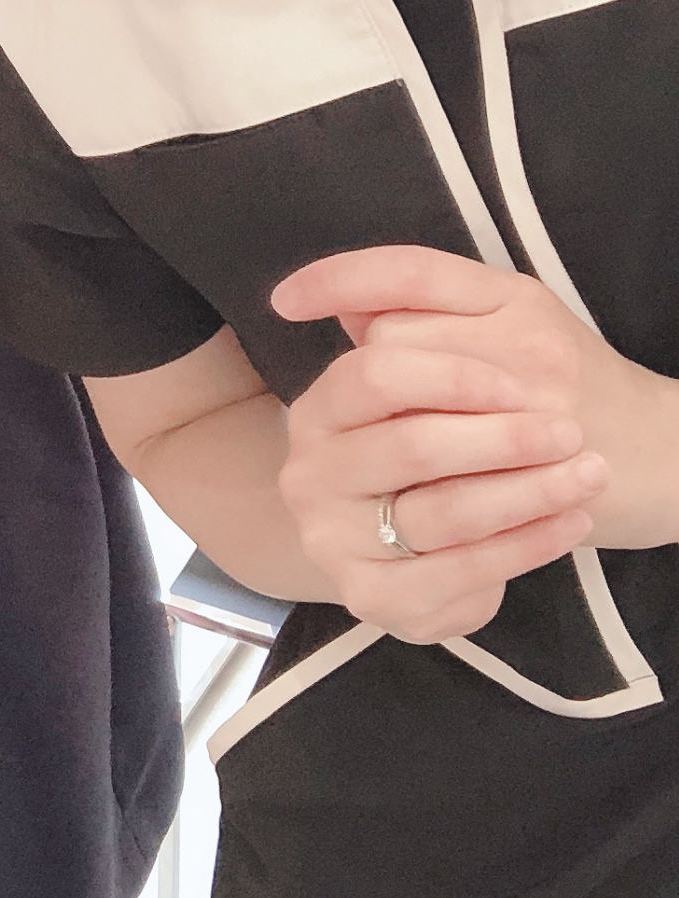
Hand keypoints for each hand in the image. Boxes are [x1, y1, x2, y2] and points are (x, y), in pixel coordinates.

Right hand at [270, 246, 607, 638]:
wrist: (473, 510)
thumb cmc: (464, 423)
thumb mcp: (444, 347)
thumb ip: (402, 302)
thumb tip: (351, 297)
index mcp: (319, 408)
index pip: (373, 375)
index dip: (456, 377)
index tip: (524, 381)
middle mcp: (309, 476)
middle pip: (412, 446)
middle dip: (506, 438)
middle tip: (570, 432)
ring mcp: (335, 542)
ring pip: (444, 513)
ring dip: (530, 491)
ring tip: (587, 474)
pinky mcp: (374, 600)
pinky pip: (460, 574)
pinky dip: (528, 545)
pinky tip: (570, 523)